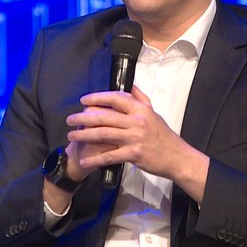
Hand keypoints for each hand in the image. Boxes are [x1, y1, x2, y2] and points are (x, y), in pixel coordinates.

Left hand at [65, 85, 191, 180]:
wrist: (177, 156)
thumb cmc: (164, 136)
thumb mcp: (154, 113)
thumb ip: (141, 99)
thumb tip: (131, 86)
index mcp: (140, 109)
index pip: (115, 98)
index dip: (97, 98)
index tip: (83, 100)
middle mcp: (136, 121)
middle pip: (104, 116)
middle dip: (83, 117)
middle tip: (70, 119)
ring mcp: (135, 138)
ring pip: (103, 134)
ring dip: (84, 135)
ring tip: (71, 136)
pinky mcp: (134, 154)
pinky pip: (110, 155)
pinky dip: (95, 158)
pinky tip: (84, 160)